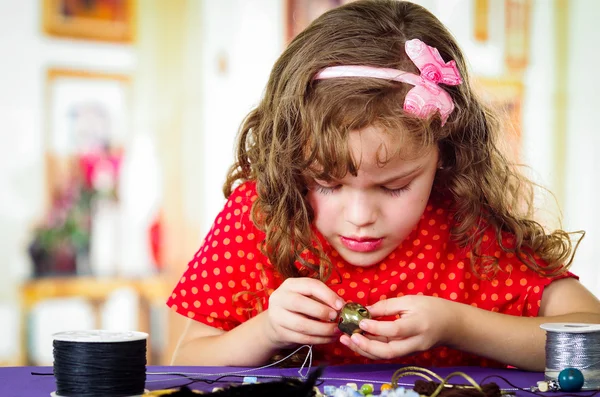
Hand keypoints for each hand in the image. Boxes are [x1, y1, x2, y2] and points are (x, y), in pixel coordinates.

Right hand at [264, 278, 344, 347]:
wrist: (276, 323)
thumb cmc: (298, 307)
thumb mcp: (307, 296)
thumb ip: (323, 299)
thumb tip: (344, 306)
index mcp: (290, 285)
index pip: (310, 285)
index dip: (327, 295)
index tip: (341, 305)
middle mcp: (280, 298)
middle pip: (300, 303)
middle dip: (322, 311)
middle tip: (337, 318)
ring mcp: (277, 316)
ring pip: (301, 325)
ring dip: (323, 329)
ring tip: (337, 331)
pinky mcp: (280, 333)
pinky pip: (302, 339)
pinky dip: (319, 340)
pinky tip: (330, 338)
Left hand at [339, 295, 459, 359]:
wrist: (452, 325)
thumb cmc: (432, 308)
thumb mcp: (410, 300)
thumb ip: (387, 306)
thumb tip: (365, 311)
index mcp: (418, 325)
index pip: (395, 330)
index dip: (377, 327)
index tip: (361, 321)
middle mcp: (415, 343)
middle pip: (389, 351)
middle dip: (366, 346)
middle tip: (348, 337)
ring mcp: (411, 351)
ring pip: (385, 356)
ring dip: (364, 350)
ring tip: (346, 340)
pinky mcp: (406, 354)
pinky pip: (386, 354)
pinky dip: (370, 349)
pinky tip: (357, 341)